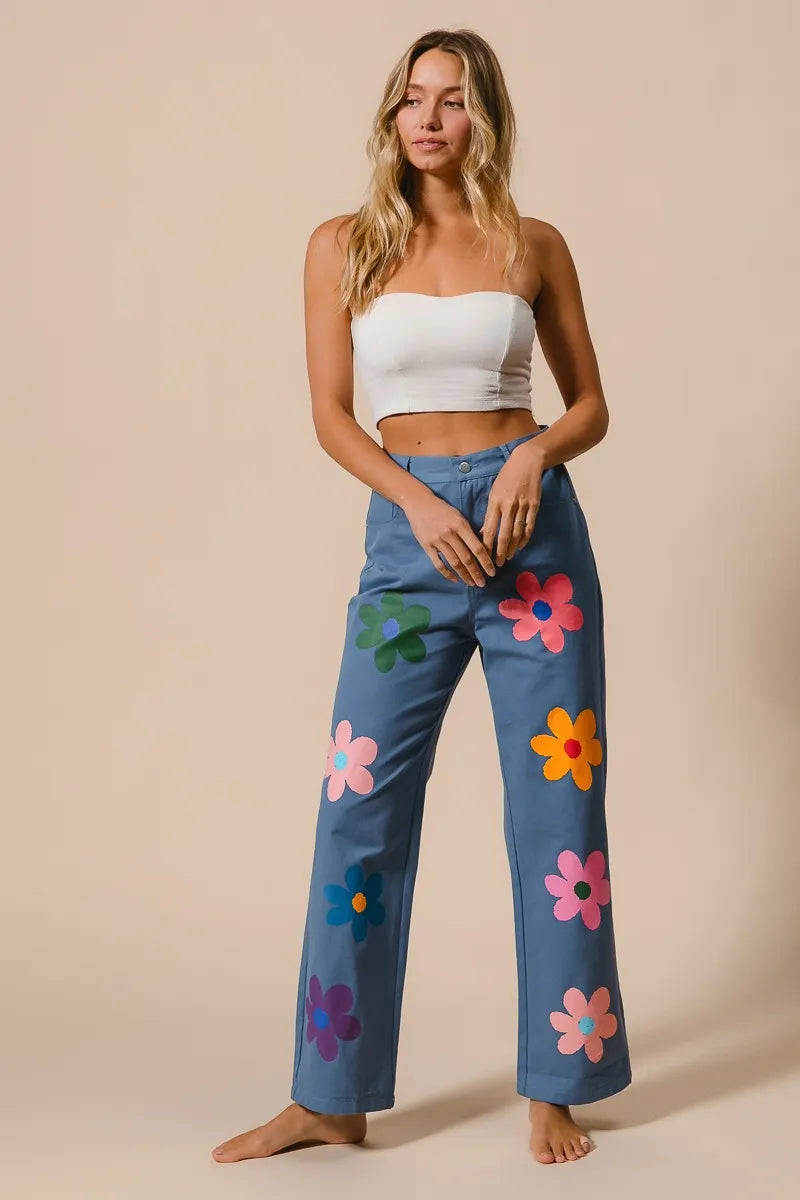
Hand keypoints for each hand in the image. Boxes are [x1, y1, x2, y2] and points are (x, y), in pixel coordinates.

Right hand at [402, 492, 496, 586]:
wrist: (418, 503)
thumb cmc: (442, 509)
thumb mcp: (458, 516)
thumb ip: (468, 531)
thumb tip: (482, 548)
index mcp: (460, 525)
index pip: (477, 547)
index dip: (486, 562)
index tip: (492, 572)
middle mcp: (450, 533)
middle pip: (466, 558)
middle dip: (476, 573)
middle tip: (483, 583)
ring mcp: (437, 540)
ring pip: (454, 563)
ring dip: (464, 575)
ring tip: (471, 583)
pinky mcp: (426, 546)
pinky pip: (438, 564)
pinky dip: (447, 574)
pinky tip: (455, 579)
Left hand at [480, 445, 544, 565]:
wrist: (527, 462)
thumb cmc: (506, 477)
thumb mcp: (494, 492)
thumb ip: (490, 512)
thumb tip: (485, 532)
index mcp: (495, 502)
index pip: (489, 528)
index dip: (486, 544)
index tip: (483, 556)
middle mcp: (508, 505)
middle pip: (503, 534)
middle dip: (499, 552)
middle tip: (496, 564)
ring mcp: (522, 506)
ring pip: (516, 533)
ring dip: (511, 548)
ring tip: (507, 558)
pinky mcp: (534, 506)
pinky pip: (529, 526)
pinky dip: (524, 538)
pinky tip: (520, 546)